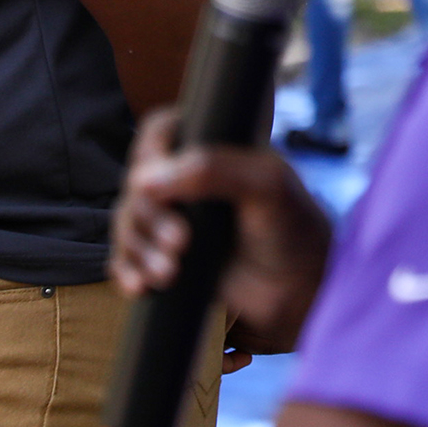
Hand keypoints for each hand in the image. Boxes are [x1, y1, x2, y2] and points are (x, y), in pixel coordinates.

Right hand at [113, 108, 333, 355]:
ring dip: (138, 247)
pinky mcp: (166, 259)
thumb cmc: (295, 231)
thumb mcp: (267, 187)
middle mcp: (189, 183)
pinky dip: (126, 271)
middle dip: (149, 216)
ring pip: (128, 223)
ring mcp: (175, 221)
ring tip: (169, 272)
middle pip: (136, 184)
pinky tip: (139, 287)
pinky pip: (126, 260)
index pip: (161, 132)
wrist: (301, 294)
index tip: (154, 182)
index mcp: (214, 151)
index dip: (150, 151)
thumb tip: (145, 179)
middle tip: (181, 242)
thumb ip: (215, 169)